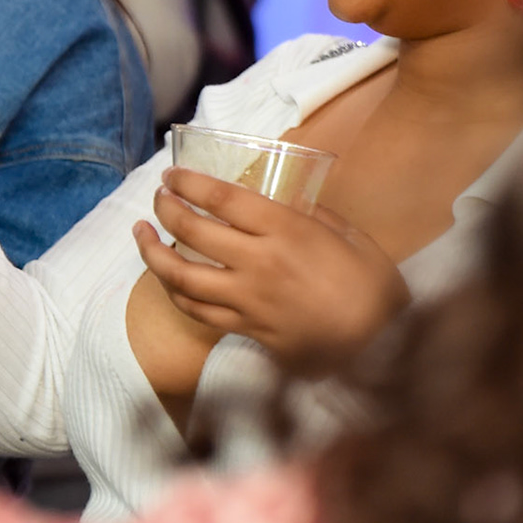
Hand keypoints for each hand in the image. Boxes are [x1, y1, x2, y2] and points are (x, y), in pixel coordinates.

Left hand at [131, 168, 409, 377]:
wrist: (380, 348)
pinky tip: (170, 280)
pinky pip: (199, 311)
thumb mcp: (351, 235)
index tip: (172, 174)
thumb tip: (287, 204)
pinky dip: (177, 293)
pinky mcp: (247, 331)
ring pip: (182, 278)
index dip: (189, 184)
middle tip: (159, 198)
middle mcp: (258, 263)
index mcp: (286, 230)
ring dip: (153, 254)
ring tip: (141, 235)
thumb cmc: (373, 286)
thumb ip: (315, 216)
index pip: (221, 199)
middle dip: (166, 210)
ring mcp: (248, 301)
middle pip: (193, 233)